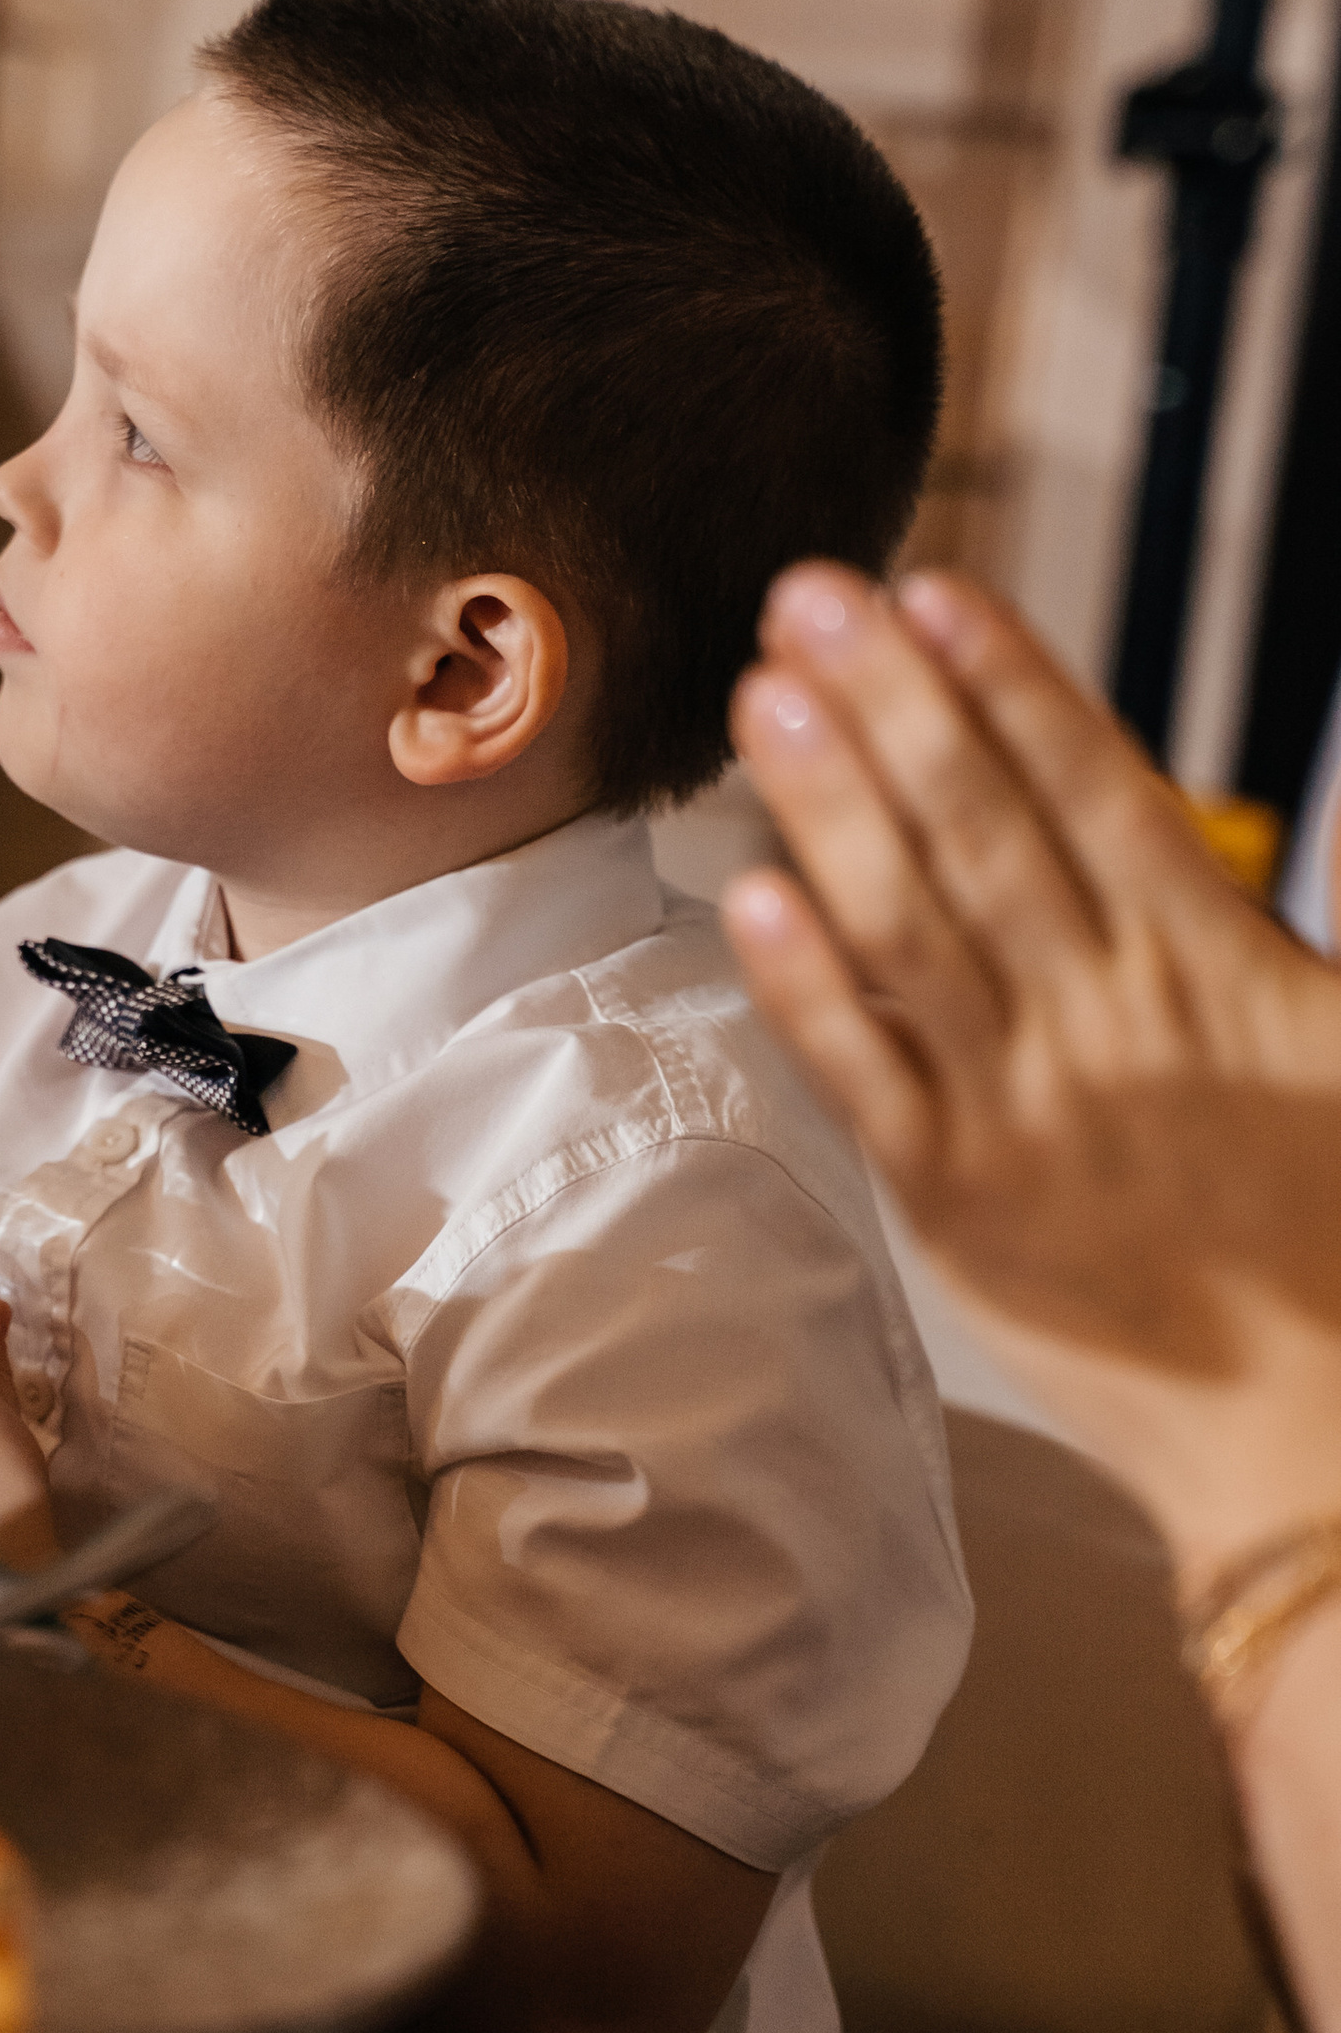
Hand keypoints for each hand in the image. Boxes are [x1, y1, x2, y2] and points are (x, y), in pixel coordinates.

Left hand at [722, 563, 1340, 1580]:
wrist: (1328, 1440)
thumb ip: (1263, 933)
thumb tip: (1188, 839)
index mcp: (1224, 967)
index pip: (1096, 786)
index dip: (1010, 682)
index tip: (938, 591)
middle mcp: (1114, 1019)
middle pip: (982, 825)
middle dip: (892, 698)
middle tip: (811, 594)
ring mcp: (1026, 1107)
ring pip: (909, 921)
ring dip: (829, 799)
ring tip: (763, 695)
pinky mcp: (957, 1202)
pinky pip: (866, 1071)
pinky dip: (806, 980)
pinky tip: (750, 891)